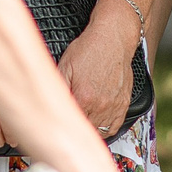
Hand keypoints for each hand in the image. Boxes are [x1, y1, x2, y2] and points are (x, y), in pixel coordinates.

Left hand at [55, 11, 136, 138]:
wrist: (113, 39)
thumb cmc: (89, 49)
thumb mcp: (65, 66)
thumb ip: (57, 89)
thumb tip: (47, 104)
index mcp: (84, 97)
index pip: (69, 122)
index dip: (61, 123)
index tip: (55, 124)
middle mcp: (101, 105)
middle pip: (84, 129)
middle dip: (74, 128)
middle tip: (66, 124)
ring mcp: (114, 106)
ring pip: (99, 132)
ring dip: (88, 130)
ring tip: (79, 123)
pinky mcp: (123, 104)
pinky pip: (113, 127)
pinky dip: (104, 129)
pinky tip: (95, 123)